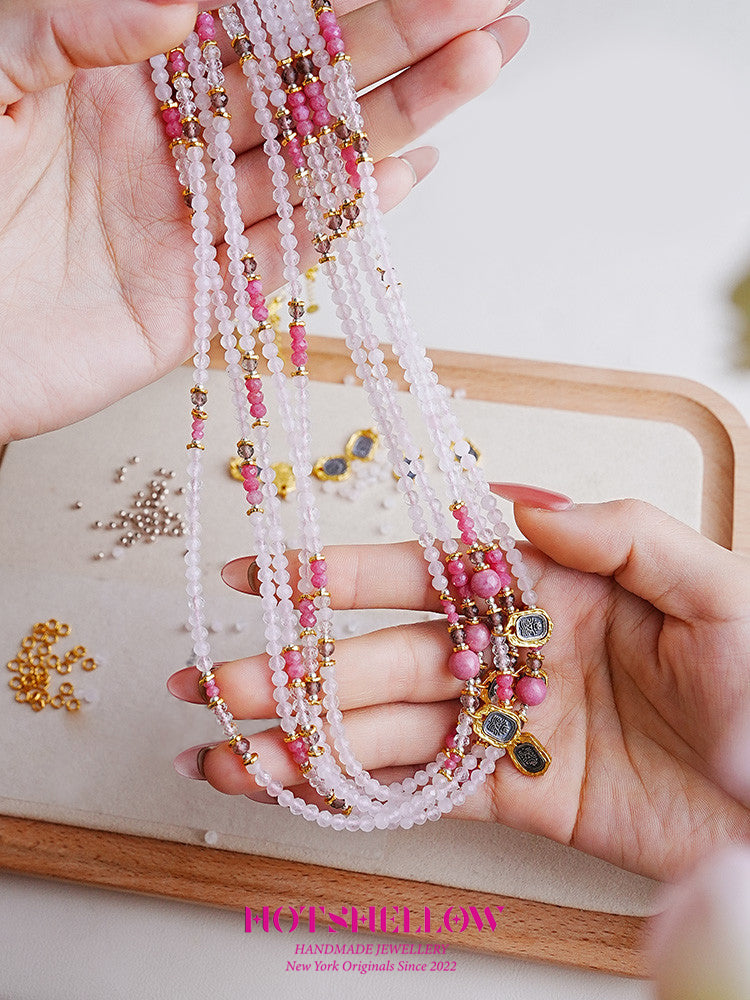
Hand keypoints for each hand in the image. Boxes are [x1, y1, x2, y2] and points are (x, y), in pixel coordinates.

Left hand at [0, 0, 527, 442]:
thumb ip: (73, 25)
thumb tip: (186, 3)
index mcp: (124, 78)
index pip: (253, 22)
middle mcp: (170, 145)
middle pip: (301, 86)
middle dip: (398, 42)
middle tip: (485, 7)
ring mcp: (191, 224)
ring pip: (310, 166)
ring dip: (394, 119)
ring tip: (477, 66)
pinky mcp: (197, 300)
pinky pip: (280, 257)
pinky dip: (341, 220)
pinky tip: (402, 174)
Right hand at [169, 488, 749, 882]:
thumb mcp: (712, 591)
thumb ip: (622, 536)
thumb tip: (521, 505)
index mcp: (542, 588)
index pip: (422, 573)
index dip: (340, 573)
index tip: (267, 574)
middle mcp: (506, 651)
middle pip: (379, 656)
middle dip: (294, 668)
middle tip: (214, 678)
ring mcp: (501, 724)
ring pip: (382, 726)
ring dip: (302, 736)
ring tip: (225, 748)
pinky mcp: (512, 796)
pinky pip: (419, 787)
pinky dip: (354, 787)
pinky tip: (290, 784)